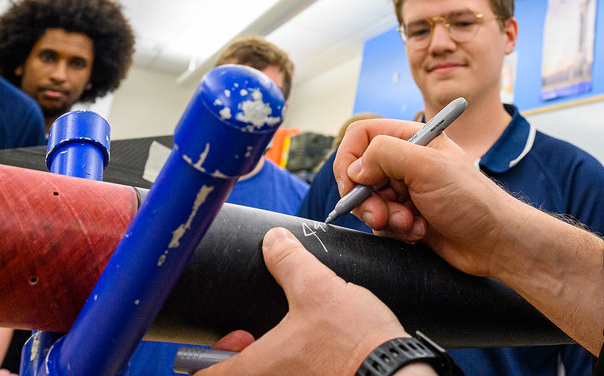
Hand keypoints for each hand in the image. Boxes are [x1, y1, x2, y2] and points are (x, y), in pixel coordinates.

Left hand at [202, 228, 409, 374]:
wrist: (398, 374)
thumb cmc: (355, 341)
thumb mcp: (319, 287)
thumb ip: (289, 261)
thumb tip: (273, 240)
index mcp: (257, 369)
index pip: (205, 375)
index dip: (205, 358)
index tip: (226, 338)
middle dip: (240, 356)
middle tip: (253, 334)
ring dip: (269, 362)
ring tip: (289, 337)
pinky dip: (295, 369)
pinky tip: (314, 350)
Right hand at [332, 118, 519, 278]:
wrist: (496, 242)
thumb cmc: (471, 200)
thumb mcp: (427, 167)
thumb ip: (386, 155)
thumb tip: (355, 169)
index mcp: (412, 138)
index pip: (362, 136)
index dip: (350, 159)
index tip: (352, 185)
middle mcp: (406, 161)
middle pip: (360, 173)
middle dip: (367, 199)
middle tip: (380, 215)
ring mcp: (406, 190)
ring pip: (368, 201)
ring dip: (384, 217)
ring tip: (410, 224)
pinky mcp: (407, 216)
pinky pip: (381, 222)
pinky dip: (395, 230)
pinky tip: (418, 232)